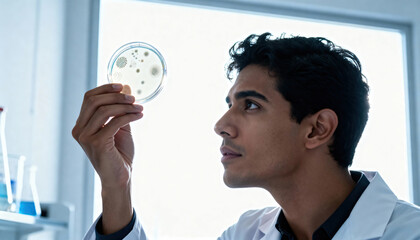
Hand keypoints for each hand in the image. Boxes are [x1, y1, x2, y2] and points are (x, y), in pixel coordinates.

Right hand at [72, 83, 141, 233]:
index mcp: (82, 125)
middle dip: (115, 96)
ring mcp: (85, 137)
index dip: (105, 89)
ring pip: (104, 110)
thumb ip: (120, 110)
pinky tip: (139, 116)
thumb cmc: (119, 154)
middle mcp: (79, 130)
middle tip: (133, 98)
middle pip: (94, 101)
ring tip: (139, 108)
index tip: (121, 86)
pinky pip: (114, 122)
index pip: (89, 98)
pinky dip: (129, 116)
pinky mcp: (96, 143)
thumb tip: (126, 88)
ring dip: (125, 106)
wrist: (120, 178)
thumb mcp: (120, 127)